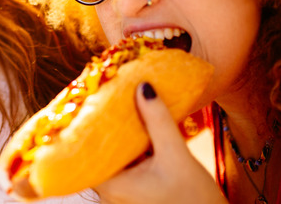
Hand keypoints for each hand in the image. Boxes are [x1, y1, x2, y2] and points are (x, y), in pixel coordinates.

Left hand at [94, 82, 226, 203]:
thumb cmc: (195, 198)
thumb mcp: (176, 154)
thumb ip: (158, 120)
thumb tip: (143, 87)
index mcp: (112, 187)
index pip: (85, 151)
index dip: (85, 127)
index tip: (90, 101)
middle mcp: (109, 193)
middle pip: (98, 152)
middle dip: (104, 126)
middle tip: (106, 96)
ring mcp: (119, 194)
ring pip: (112, 157)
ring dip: (117, 135)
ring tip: (118, 104)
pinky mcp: (131, 192)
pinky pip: (124, 164)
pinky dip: (128, 147)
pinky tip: (134, 126)